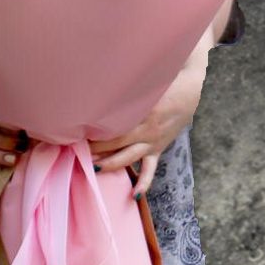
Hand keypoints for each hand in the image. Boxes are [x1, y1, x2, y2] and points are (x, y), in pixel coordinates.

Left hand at [89, 0, 236, 198]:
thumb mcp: (144, 75)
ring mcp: (153, 141)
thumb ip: (122, 75)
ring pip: (128, 158)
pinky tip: (134, 195)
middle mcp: (145, 129)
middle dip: (94, 148)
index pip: (111, 125)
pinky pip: (151, 170)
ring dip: (110, 163)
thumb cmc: (164, 74)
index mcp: (140, 111)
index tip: (72, 131)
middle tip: (72, 150)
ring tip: (91, 166)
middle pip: (115, 143)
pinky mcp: (159, 148)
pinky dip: (143, 183)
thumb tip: (96, 69)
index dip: (91, 130)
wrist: (193, 84)